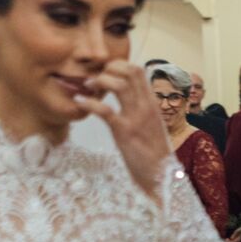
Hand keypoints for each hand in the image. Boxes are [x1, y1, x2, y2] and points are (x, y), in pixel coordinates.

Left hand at [75, 61, 172, 197]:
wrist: (161, 176)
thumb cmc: (154, 153)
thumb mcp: (151, 124)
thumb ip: (142, 109)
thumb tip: (129, 96)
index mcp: (151, 103)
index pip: (138, 71)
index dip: (119, 65)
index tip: (105, 73)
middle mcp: (146, 106)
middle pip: (129, 71)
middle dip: (109, 68)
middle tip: (94, 78)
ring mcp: (136, 118)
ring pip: (119, 85)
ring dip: (99, 81)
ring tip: (87, 86)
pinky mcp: (125, 132)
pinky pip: (105, 110)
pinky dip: (89, 103)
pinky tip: (79, 102)